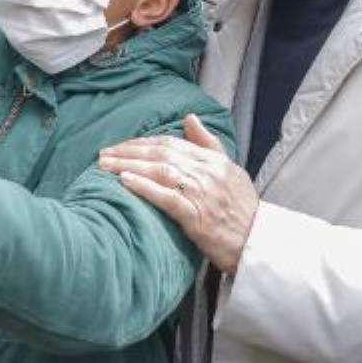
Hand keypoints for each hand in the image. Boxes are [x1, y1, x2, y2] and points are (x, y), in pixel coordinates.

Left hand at [98, 114, 256, 274]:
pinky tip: (125, 181)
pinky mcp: (198, 218)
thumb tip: (189, 118)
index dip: (142, 142)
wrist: (258, 244)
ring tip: (106, 166)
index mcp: (214, 161)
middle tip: (102, 155)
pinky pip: (168, 198)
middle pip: (161, 154)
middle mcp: (208, 173)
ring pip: (160, 172)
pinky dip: (145, 187)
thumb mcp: (231, 170)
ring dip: (129, 166)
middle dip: (128, 152)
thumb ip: (208, 143)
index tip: (120, 145)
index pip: (171, 144)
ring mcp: (203, 195)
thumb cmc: (242, 208)